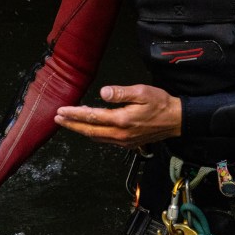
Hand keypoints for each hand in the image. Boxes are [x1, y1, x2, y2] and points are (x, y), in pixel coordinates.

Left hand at [54, 84, 181, 147]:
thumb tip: (103, 92)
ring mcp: (124, 140)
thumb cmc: (161, 103)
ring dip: (80, 130)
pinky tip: (88, 128)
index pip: (92, 117)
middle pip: (89, 131)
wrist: (177, 120)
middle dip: (71, 124)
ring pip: (96, 137)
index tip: (61, 110)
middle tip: (57, 118)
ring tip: (68, 122)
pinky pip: (105, 140)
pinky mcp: (127, 143)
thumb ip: (121, 93)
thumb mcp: (142, 92)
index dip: (74, 114)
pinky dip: (93, 134)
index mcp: (122, 120)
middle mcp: (121, 133)